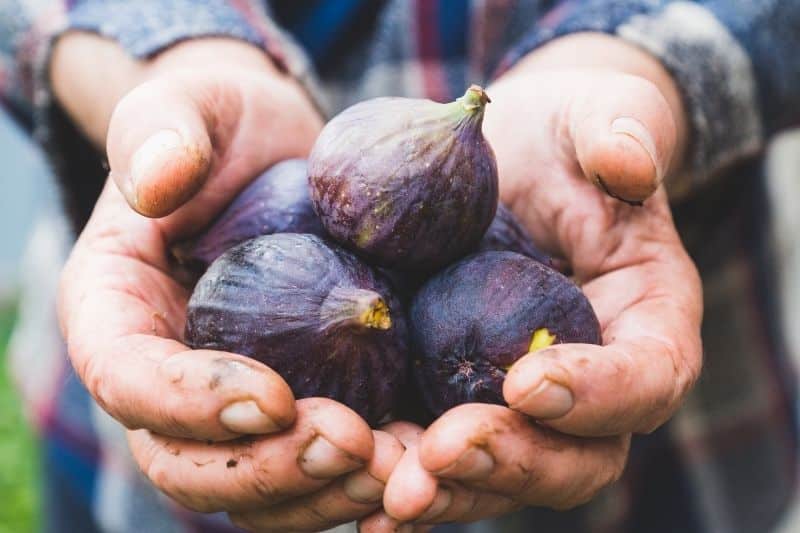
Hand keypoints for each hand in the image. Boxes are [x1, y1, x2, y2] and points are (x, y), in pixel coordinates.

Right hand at [55, 35, 402, 529]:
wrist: (276, 155)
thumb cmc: (222, 127)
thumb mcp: (190, 109)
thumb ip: (160, 133)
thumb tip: (155, 180)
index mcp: (119, 314)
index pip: (128, 380)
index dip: (189, 403)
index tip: (273, 397)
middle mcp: (167, 379)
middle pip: (187, 464)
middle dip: (268, 470)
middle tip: (351, 444)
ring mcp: (234, 404)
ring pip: (258, 487)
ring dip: (325, 491)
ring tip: (400, 467)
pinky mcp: (301, 404)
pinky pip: (318, 466)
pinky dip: (366, 477)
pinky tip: (424, 460)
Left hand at [376, 34, 702, 525]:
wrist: (510, 158)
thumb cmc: (562, 137)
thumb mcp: (594, 117)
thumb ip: (617, 132)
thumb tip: (625, 157)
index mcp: (645, 323)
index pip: (646, 379)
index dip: (601, 393)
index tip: (528, 380)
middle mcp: (592, 385)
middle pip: (575, 457)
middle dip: (511, 463)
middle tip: (442, 453)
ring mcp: (519, 404)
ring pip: (502, 476)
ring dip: (447, 489)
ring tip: (388, 493)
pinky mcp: (457, 399)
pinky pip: (436, 455)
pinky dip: (399, 476)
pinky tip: (350, 490)